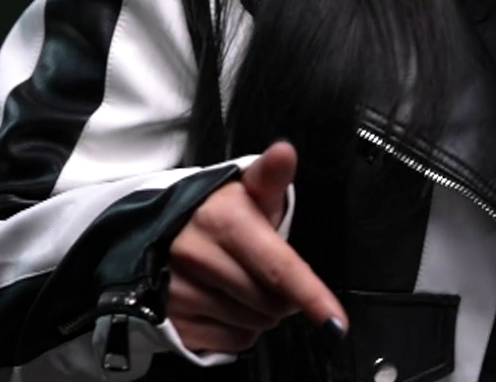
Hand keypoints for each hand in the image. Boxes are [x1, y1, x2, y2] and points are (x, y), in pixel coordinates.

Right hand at [166, 141, 347, 354]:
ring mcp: (181, 293)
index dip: (311, 296)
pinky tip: (226, 304)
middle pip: (272, 303)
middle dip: (281, 296)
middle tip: (264, 272)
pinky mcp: (174, 323)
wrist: (159, 236)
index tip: (335, 322)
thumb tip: (285, 153)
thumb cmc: (216, 215)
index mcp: (222, 221)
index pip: (279, 267)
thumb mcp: (246, 190)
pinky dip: (239, 330)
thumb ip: (271, 177)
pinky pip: (232, 342)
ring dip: (259, 313)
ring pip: (254, 325)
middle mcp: (196, 257)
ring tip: (241, 284)